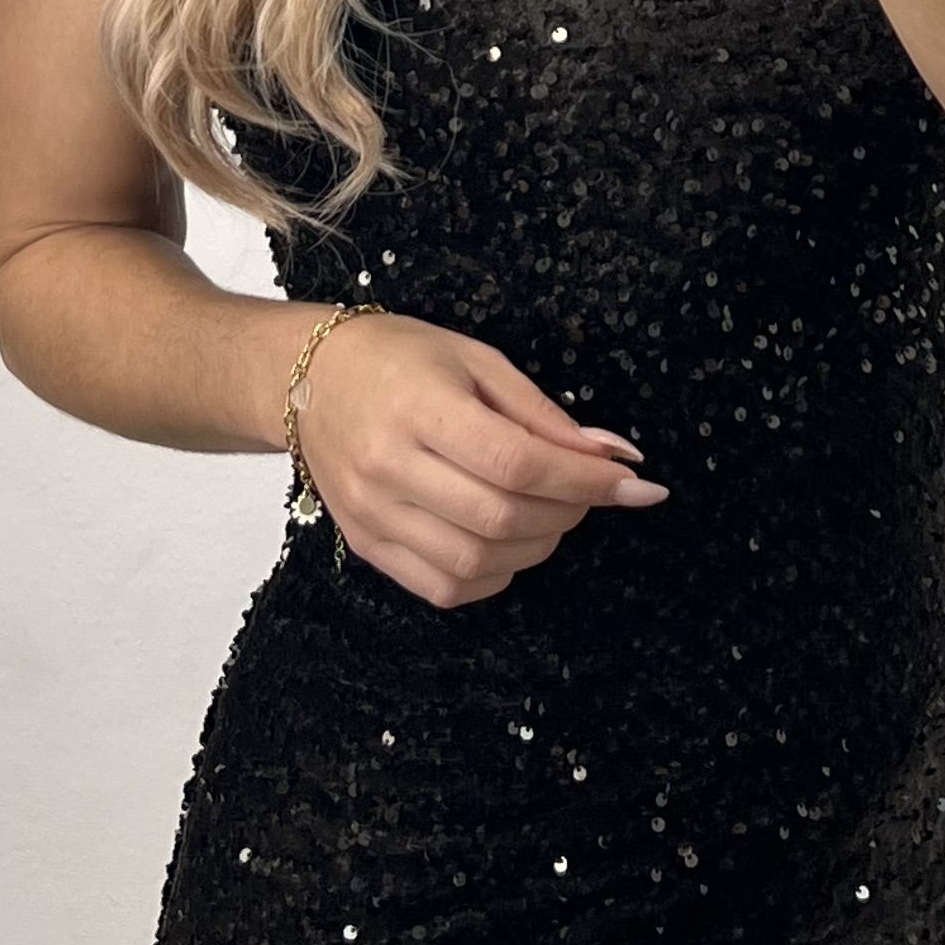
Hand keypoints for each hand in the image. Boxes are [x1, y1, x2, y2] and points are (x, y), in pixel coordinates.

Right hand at [293, 310, 668, 609]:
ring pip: (476, 562)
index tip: (636, 484)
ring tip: (551, 514)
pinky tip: (507, 542)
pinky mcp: (366, 545)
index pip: (517, 462)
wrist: (308, 379)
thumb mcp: (477, 360)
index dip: (585, 481)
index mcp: (418, 407)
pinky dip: (494, 574)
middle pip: (501, 518)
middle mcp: (388, 466)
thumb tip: (613, 455)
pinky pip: (444, 587)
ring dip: (537, 547)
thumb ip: (544, 413)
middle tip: (591, 492)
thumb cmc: (399, 358)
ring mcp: (372, 514)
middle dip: (569, 513)